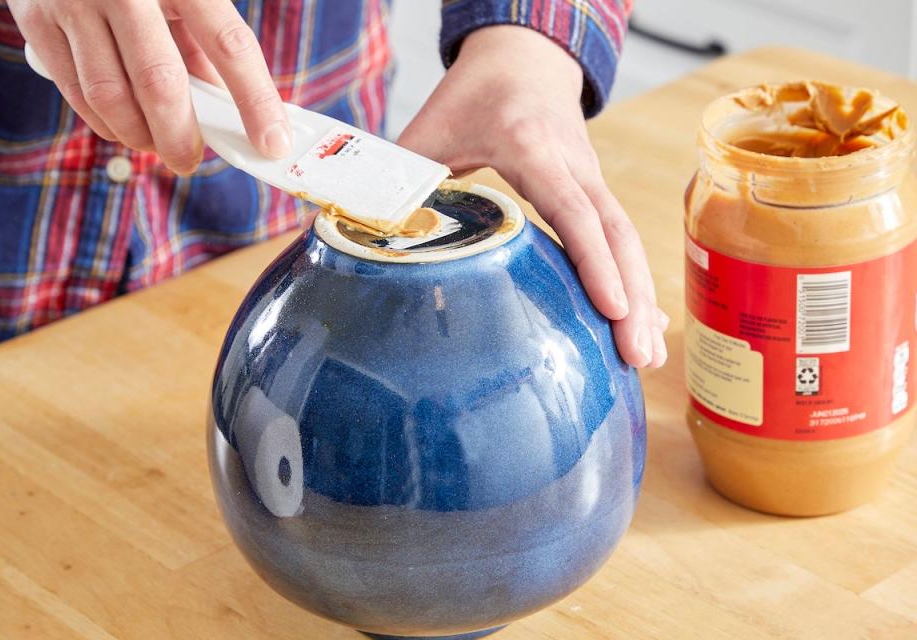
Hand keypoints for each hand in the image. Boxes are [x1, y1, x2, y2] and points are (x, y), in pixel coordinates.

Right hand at [7, 0, 291, 173]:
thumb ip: (204, 47)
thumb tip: (230, 113)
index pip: (229, 44)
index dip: (255, 101)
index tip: (272, 143)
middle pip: (161, 84)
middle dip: (180, 138)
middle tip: (189, 160)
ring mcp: (74, 3)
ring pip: (111, 98)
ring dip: (139, 136)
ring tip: (154, 143)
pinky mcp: (37, 22)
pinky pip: (76, 93)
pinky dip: (104, 122)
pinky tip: (122, 125)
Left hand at [398, 26, 667, 368]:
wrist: (522, 59)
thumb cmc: (471, 95)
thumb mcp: (430, 129)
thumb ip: (404, 181)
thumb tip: (362, 239)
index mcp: (532, 146)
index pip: (571, 209)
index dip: (593, 261)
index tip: (612, 309)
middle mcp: (573, 163)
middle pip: (614, 232)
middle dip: (632, 295)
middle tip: (639, 357)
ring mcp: (591, 177)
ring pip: (626, 238)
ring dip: (642, 296)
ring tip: (648, 356)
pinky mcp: (595, 191)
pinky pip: (620, 237)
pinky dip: (633, 279)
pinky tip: (642, 322)